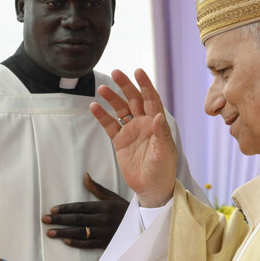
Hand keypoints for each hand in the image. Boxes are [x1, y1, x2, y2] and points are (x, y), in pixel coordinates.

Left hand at [42, 173, 129, 248]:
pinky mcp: (107, 244)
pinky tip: (66, 241)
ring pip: (81, 232)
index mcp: (103, 206)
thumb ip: (97, 189)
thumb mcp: (113, 198)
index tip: (52, 210)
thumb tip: (85, 175)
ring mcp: (104, 232)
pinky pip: (89, 244)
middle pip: (77, 219)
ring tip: (50, 233)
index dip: (65, 208)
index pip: (80, 207)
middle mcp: (103, 219)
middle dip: (59, 220)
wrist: (143, 226)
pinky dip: (77, 243)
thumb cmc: (125, 211)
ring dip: (64, 232)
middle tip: (45, 220)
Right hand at [90, 69, 177, 207]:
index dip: (145, 85)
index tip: (138, 72)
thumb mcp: (165, 153)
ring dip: (112, 99)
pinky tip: (94, 107)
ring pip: (120, 110)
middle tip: (116, 73)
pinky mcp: (120, 141)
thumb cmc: (163, 171)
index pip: (151, 99)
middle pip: (134, 99)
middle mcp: (144, 123)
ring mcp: (131, 131)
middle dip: (125, 86)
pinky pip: (109, 125)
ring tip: (101, 89)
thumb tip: (157, 115)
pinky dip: (102, 116)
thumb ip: (161, 134)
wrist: (151, 188)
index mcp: (157, 123)